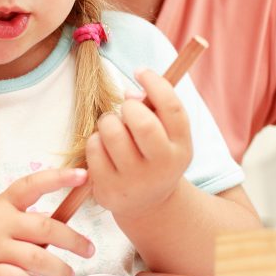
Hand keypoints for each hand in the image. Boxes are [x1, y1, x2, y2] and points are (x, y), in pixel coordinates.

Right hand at [0, 168, 94, 275]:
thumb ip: (27, 213)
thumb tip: (66, 205)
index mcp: (1, 204)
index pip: (32, 185)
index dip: (59, 178)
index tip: (84, 175)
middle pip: (46, 226)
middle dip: (73, 239)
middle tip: (89, 249)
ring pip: (37, 256)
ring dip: (59, 267)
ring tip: (68, 274)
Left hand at [86, 68, 192, 218]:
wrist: (148, 204)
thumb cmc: (154, 156)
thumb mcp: (167, 137)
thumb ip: (155, 110)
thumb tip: (130, 92)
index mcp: (181, 147)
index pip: (172, 108)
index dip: (155, 83)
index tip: (140, 71)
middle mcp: (162, 166)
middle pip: (141, 122)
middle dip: (128, 106)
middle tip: (127, 110)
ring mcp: (135, 180)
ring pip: (112, 132)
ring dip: (108, 121)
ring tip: (113, 128)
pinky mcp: (110, 189)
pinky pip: (94, 148)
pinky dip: (95, 140)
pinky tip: (104, 148)